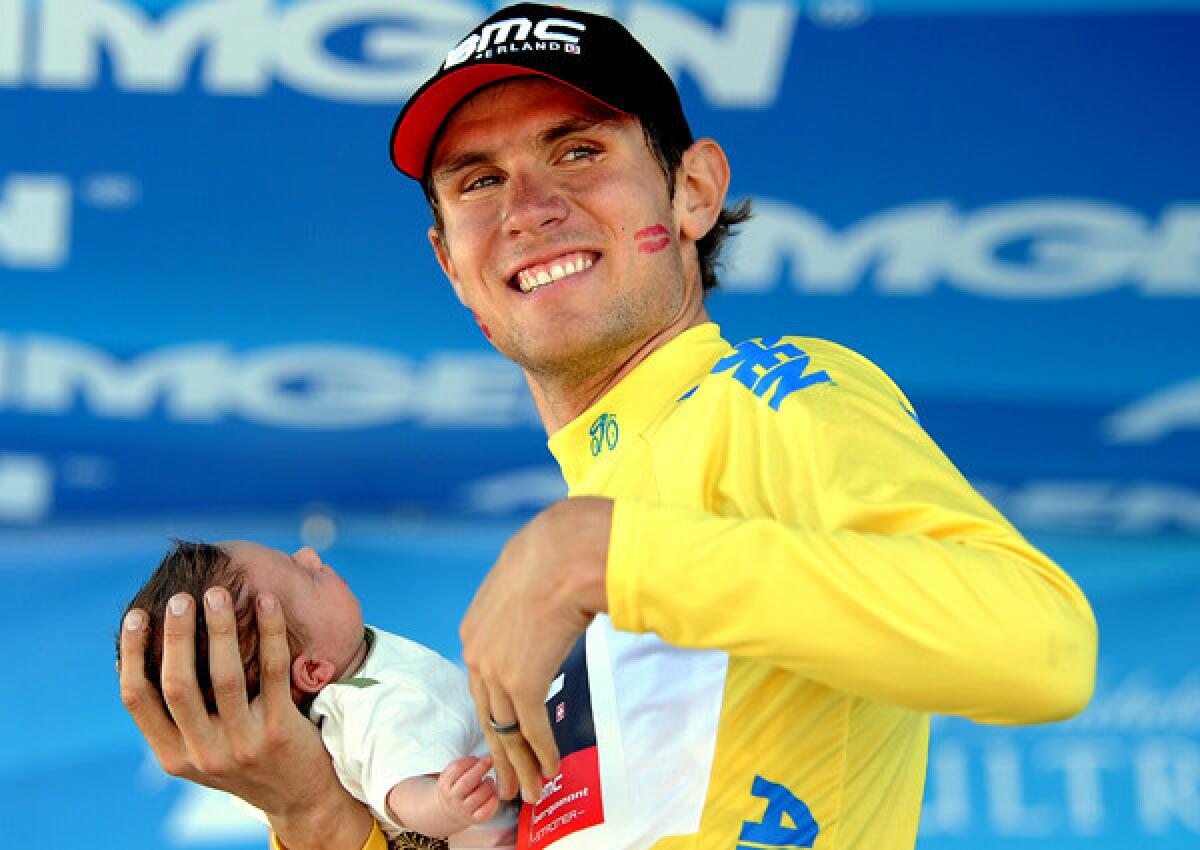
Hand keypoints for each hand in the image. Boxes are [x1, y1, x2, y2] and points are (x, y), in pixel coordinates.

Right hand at [118, 588, 371, 849]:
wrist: (301, 796)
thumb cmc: (247, 756)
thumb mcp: (203, 746)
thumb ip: (180, 711)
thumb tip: (154, 645)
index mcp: (173, 755)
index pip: (137, 700)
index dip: (130, 655)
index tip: (134, 616)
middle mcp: (202, 754)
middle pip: (176, 685)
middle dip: (175, 636)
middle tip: (179, 597)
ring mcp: (242, 744)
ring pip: (224, 677)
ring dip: (219, 629)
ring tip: (216, 593)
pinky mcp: (280, 731)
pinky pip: (273, 671)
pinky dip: (269, 631)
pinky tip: (267, 602)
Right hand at [438, 755, 500, 825]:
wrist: (448, 812)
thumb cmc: (454, 788)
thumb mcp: (450, 775)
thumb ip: (463, 765)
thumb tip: (484, 758)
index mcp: (444, 784)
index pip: (456, 768)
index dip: (469, 760)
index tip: (477, 757)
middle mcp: (452, 798)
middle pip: (467, 783)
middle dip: (481, 769)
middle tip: (490, 761)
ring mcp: (463, 810)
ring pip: (478, 796)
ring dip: (488, 785)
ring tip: (490, 780)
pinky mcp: (474, 819)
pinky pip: (486, 811)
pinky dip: (493, 800)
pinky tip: (494, 793)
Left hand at [460, 497, 611, 803]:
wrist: (565, 552)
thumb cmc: (554, 555)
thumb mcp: (524, 582)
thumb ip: (525, 606)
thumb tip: (546, 608)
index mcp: (473, 630)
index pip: (482, 685)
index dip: (494, 715)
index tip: (503, 736)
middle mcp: (477, 654)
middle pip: (488, 715)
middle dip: (500, 754)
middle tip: (508, 782)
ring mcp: (497, 671)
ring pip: (506, 731)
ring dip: (522, 765)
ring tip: (530, 789)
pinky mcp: (523, 683)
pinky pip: (530, 729)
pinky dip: (541, 753)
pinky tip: (550, 769)